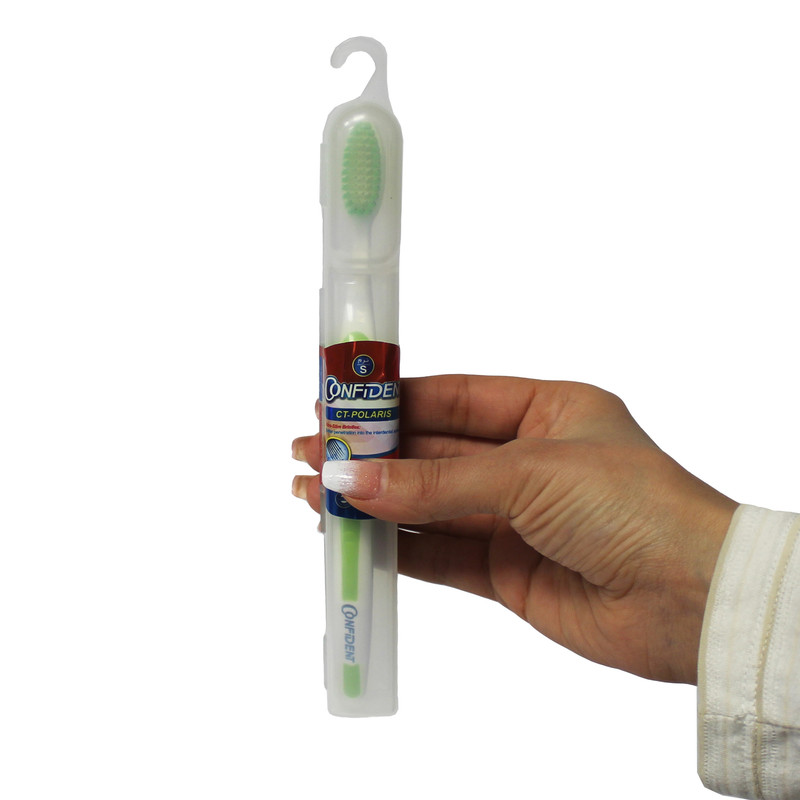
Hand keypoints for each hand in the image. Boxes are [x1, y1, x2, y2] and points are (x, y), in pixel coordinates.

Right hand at [292, 375, 736, 683]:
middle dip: (371, 454)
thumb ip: (436, 481)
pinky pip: (440, 553)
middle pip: (432, 452)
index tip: (337, 404)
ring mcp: (516, 517)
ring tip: (314, 495)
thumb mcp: (528, 474)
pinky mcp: (508, 570)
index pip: (451, 398)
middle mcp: (528, 461)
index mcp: (546, 411)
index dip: (392, 402)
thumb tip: (353, 477)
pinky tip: (355, 535)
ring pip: (429, 504)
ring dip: (374, 500)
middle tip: (310, 453)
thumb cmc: (633, 506)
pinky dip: (397, 547)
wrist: (693, 601)